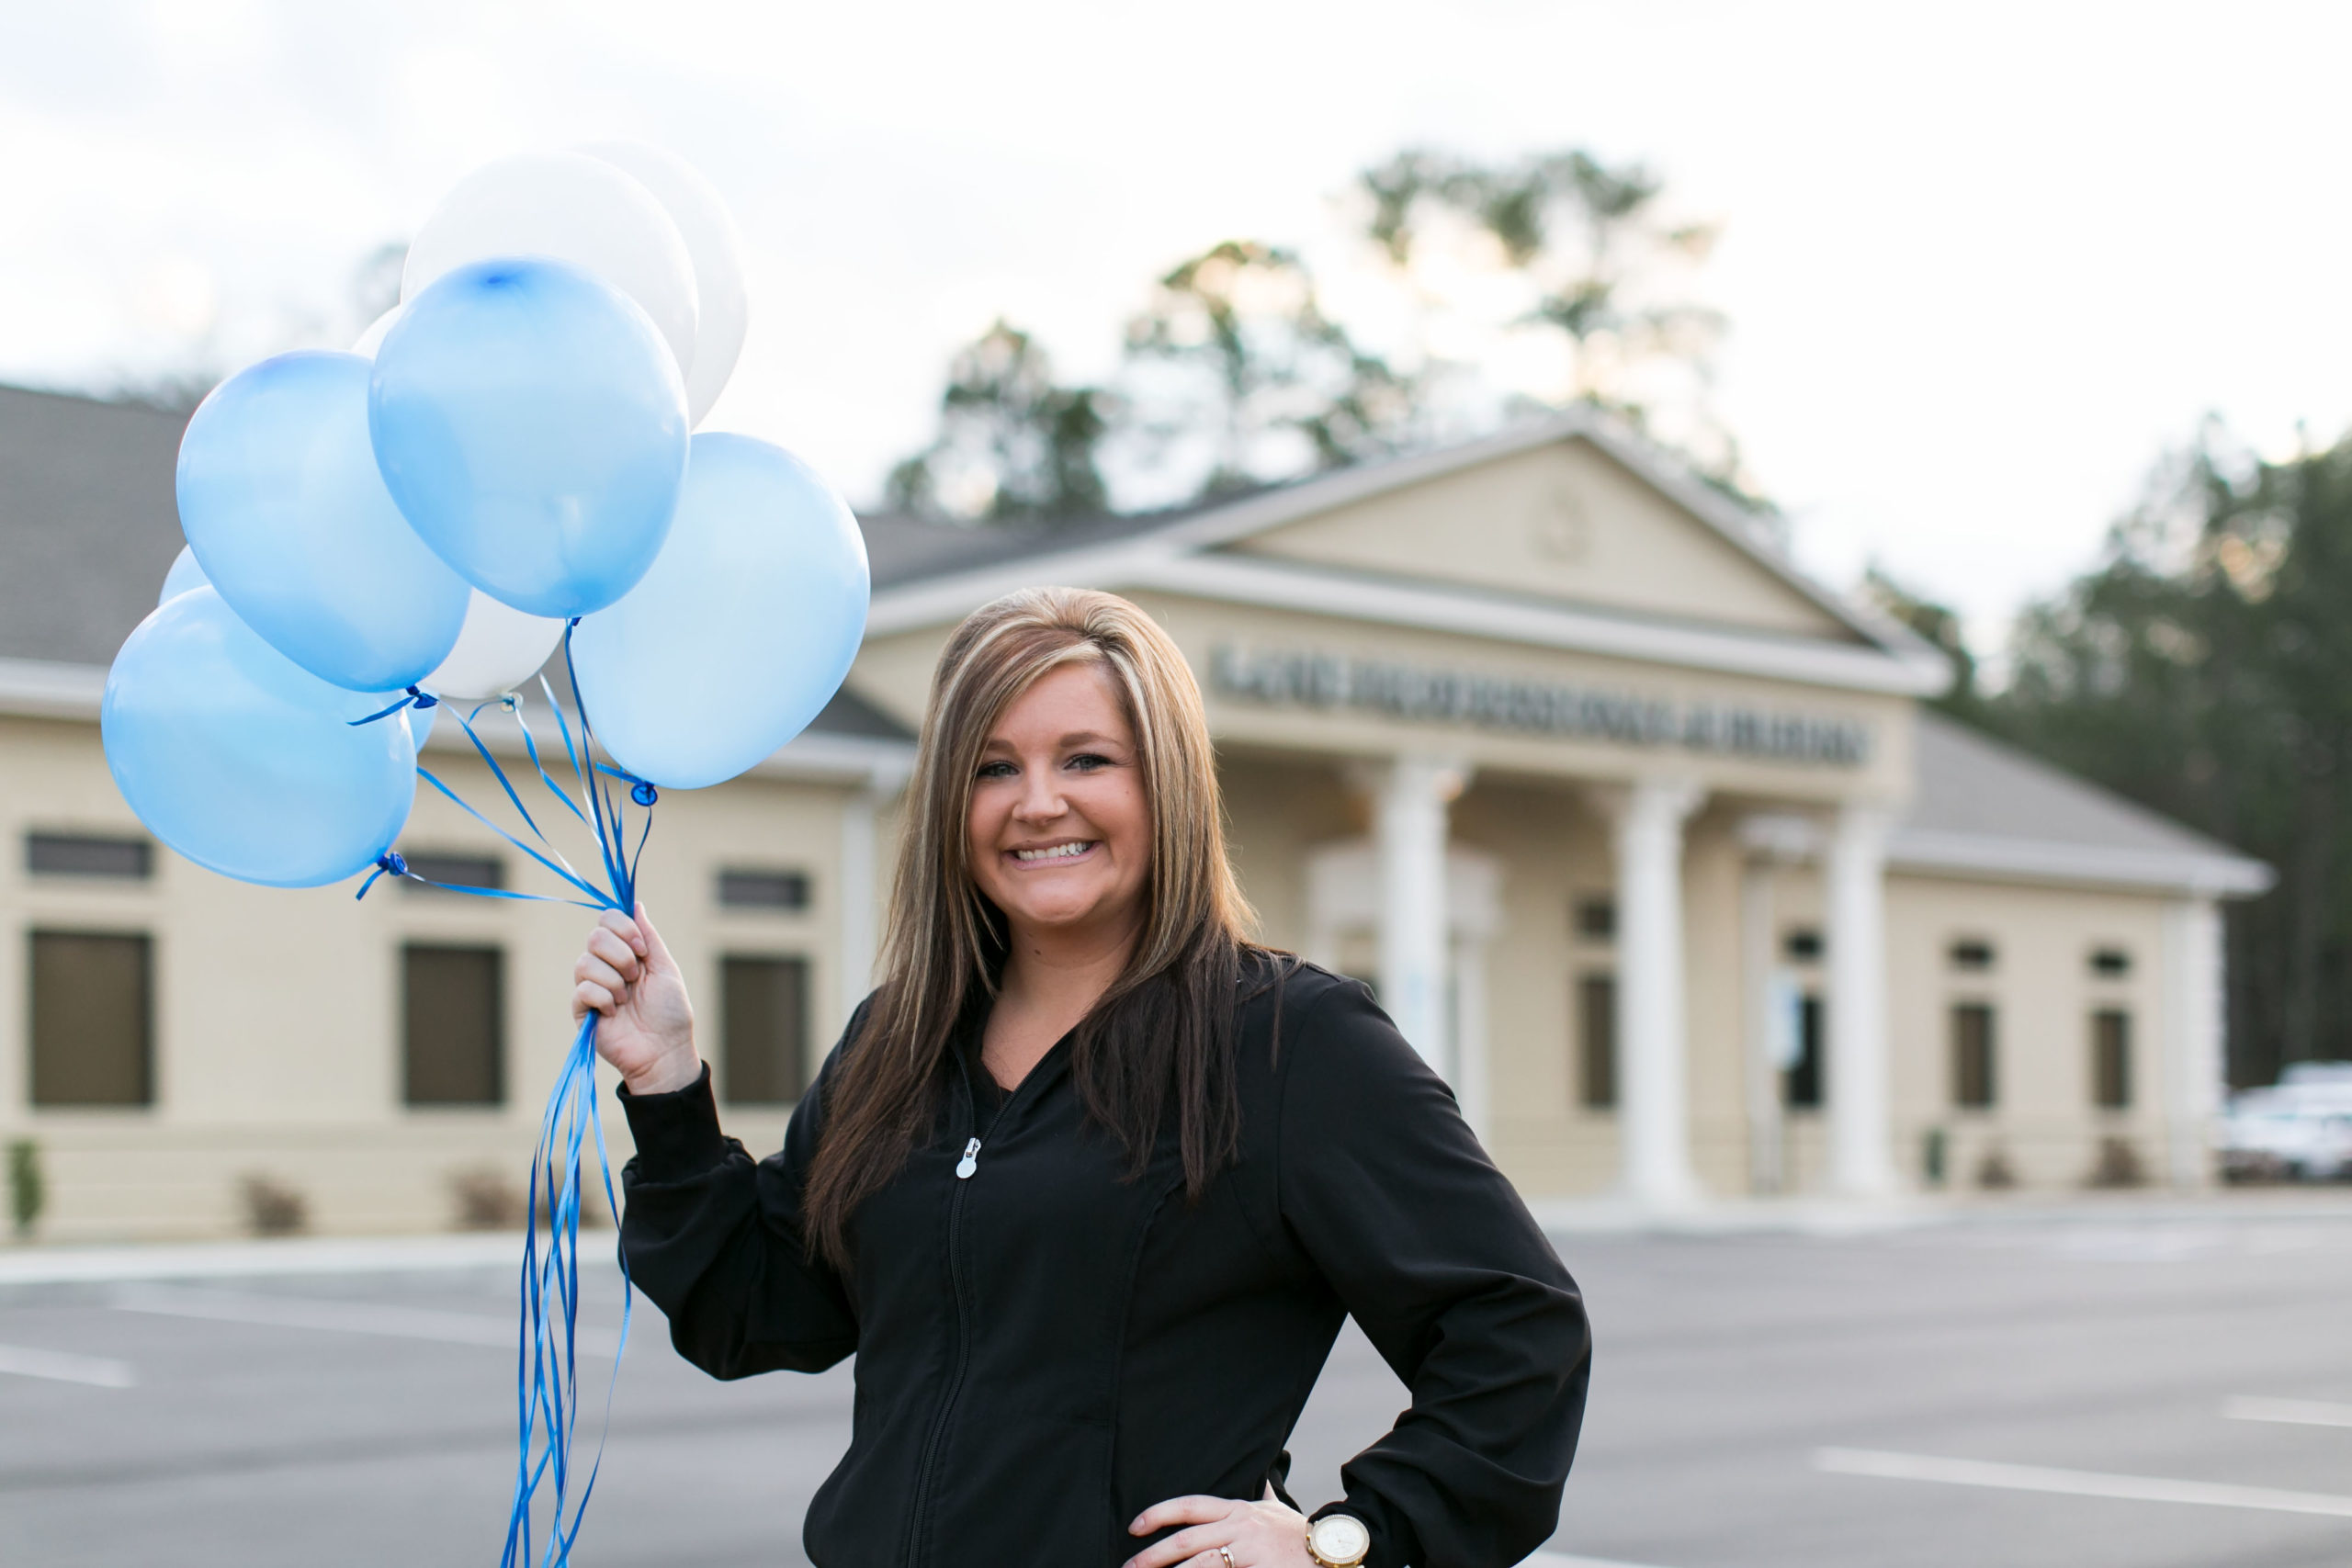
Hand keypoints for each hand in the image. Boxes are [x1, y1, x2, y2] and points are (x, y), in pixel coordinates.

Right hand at [572, 903, 698, 1094]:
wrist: (665, 1050)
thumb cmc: (670, 1012)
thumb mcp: (665, 968)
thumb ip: (649, 936)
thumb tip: (635, 904)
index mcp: (626, 953)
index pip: (607, 920)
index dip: (623, 927)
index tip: (642, 948)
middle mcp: (606, 966)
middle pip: (595, 936)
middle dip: (621, 955)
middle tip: (636, 977)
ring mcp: (592, 987)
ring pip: (585, 962)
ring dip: (614, 981)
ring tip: (627, 1000)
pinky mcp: (581, 1010)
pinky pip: (583, 990)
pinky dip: (603, 999)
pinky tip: (613, 1013)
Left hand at [1124, 1494, 1312, 1567]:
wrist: (1332, 1550)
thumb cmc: (1300, 1535)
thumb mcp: (1277, 1510)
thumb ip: (1265, 1495)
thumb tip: (1262, 1477)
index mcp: (1238, 1510)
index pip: (1190, 1506)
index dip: (1159, 1514)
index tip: (1135, 1526)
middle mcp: (1240, 1525)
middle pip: (1187, 1537)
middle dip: (1153, 1553)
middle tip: (1130, 1565)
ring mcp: (1249, 1548)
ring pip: (1200, 1562)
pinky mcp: (1259, 1567)